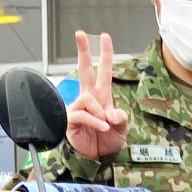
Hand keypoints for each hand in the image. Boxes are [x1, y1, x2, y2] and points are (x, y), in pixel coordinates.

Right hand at [65, 31, 128, 160]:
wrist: (97, 158)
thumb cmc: (108, 141)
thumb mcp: (121, 128)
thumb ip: (120, 118)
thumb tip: (111, 111)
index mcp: (102, 96)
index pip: (103, 71)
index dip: (105, 54)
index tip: (104, 36)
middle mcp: (89, 98)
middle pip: (85, 70)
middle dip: (82, 51)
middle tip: (80, 33)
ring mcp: (78, 107)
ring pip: (87, 98)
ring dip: (99, 112)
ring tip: (105, 125)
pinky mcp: (70, 119)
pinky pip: (82, 114)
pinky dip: (95, 121)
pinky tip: (102, 128)